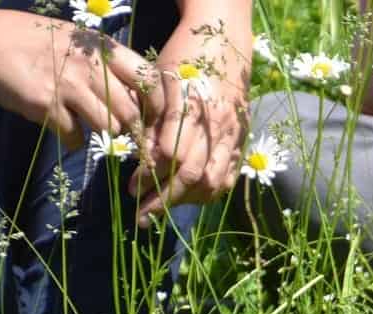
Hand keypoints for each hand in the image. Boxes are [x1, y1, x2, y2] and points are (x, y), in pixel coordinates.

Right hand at [0, 10, 160, 149]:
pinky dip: (73, 140)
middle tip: (126, 136)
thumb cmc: (36, 43)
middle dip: (132, 130)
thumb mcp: (78, 42)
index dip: (158, 105)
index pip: (149, 80)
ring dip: (104, 134)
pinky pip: (76, 138)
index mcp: (103, 48)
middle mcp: (91, 66)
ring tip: (90, 124)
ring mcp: (70, 86)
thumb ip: (108, 66)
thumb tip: (139, 99)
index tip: (154, 118)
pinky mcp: (48, 107)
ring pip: (109, 128)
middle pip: (132, 112)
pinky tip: (64, 128)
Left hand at [131, 18, 249, 225]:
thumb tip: (145, 158)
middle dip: (165, 199)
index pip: (171, 156)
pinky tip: (189, 197)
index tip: (130, 187)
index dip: (149, 176)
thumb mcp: (161, 82)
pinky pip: (227, 178)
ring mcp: (233, 135)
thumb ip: (154, 121)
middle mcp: (216, 126)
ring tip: (163, 206)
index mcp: (194, 108)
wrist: (225, 41)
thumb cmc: (184, 57)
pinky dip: (208, 193)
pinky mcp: (241, 141)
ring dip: (186, 201)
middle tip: (141, 213)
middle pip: (192, 175)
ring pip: (213, 183)